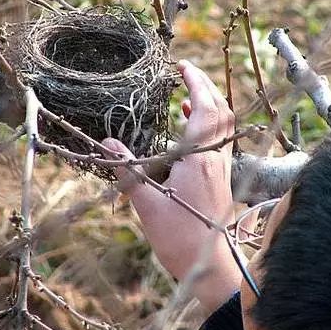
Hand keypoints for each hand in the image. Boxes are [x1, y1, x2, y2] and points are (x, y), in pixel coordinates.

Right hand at [103, 60, 241, 311]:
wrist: (207, 264)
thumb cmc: (179, 237)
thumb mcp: (147, 204)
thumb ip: (128, 171)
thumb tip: (107, 142)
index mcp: (201, 160)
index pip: (205, 109)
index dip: (197, 83)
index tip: (182, 66)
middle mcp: (216, 159)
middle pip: (220, 111)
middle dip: (206, 86)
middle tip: (186, 71)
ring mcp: (222, 168)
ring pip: (223, 125)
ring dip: (209, 104)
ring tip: (188, 91)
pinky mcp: (221, 178)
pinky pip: (219, 141)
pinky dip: (207, 125)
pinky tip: (190, 126)